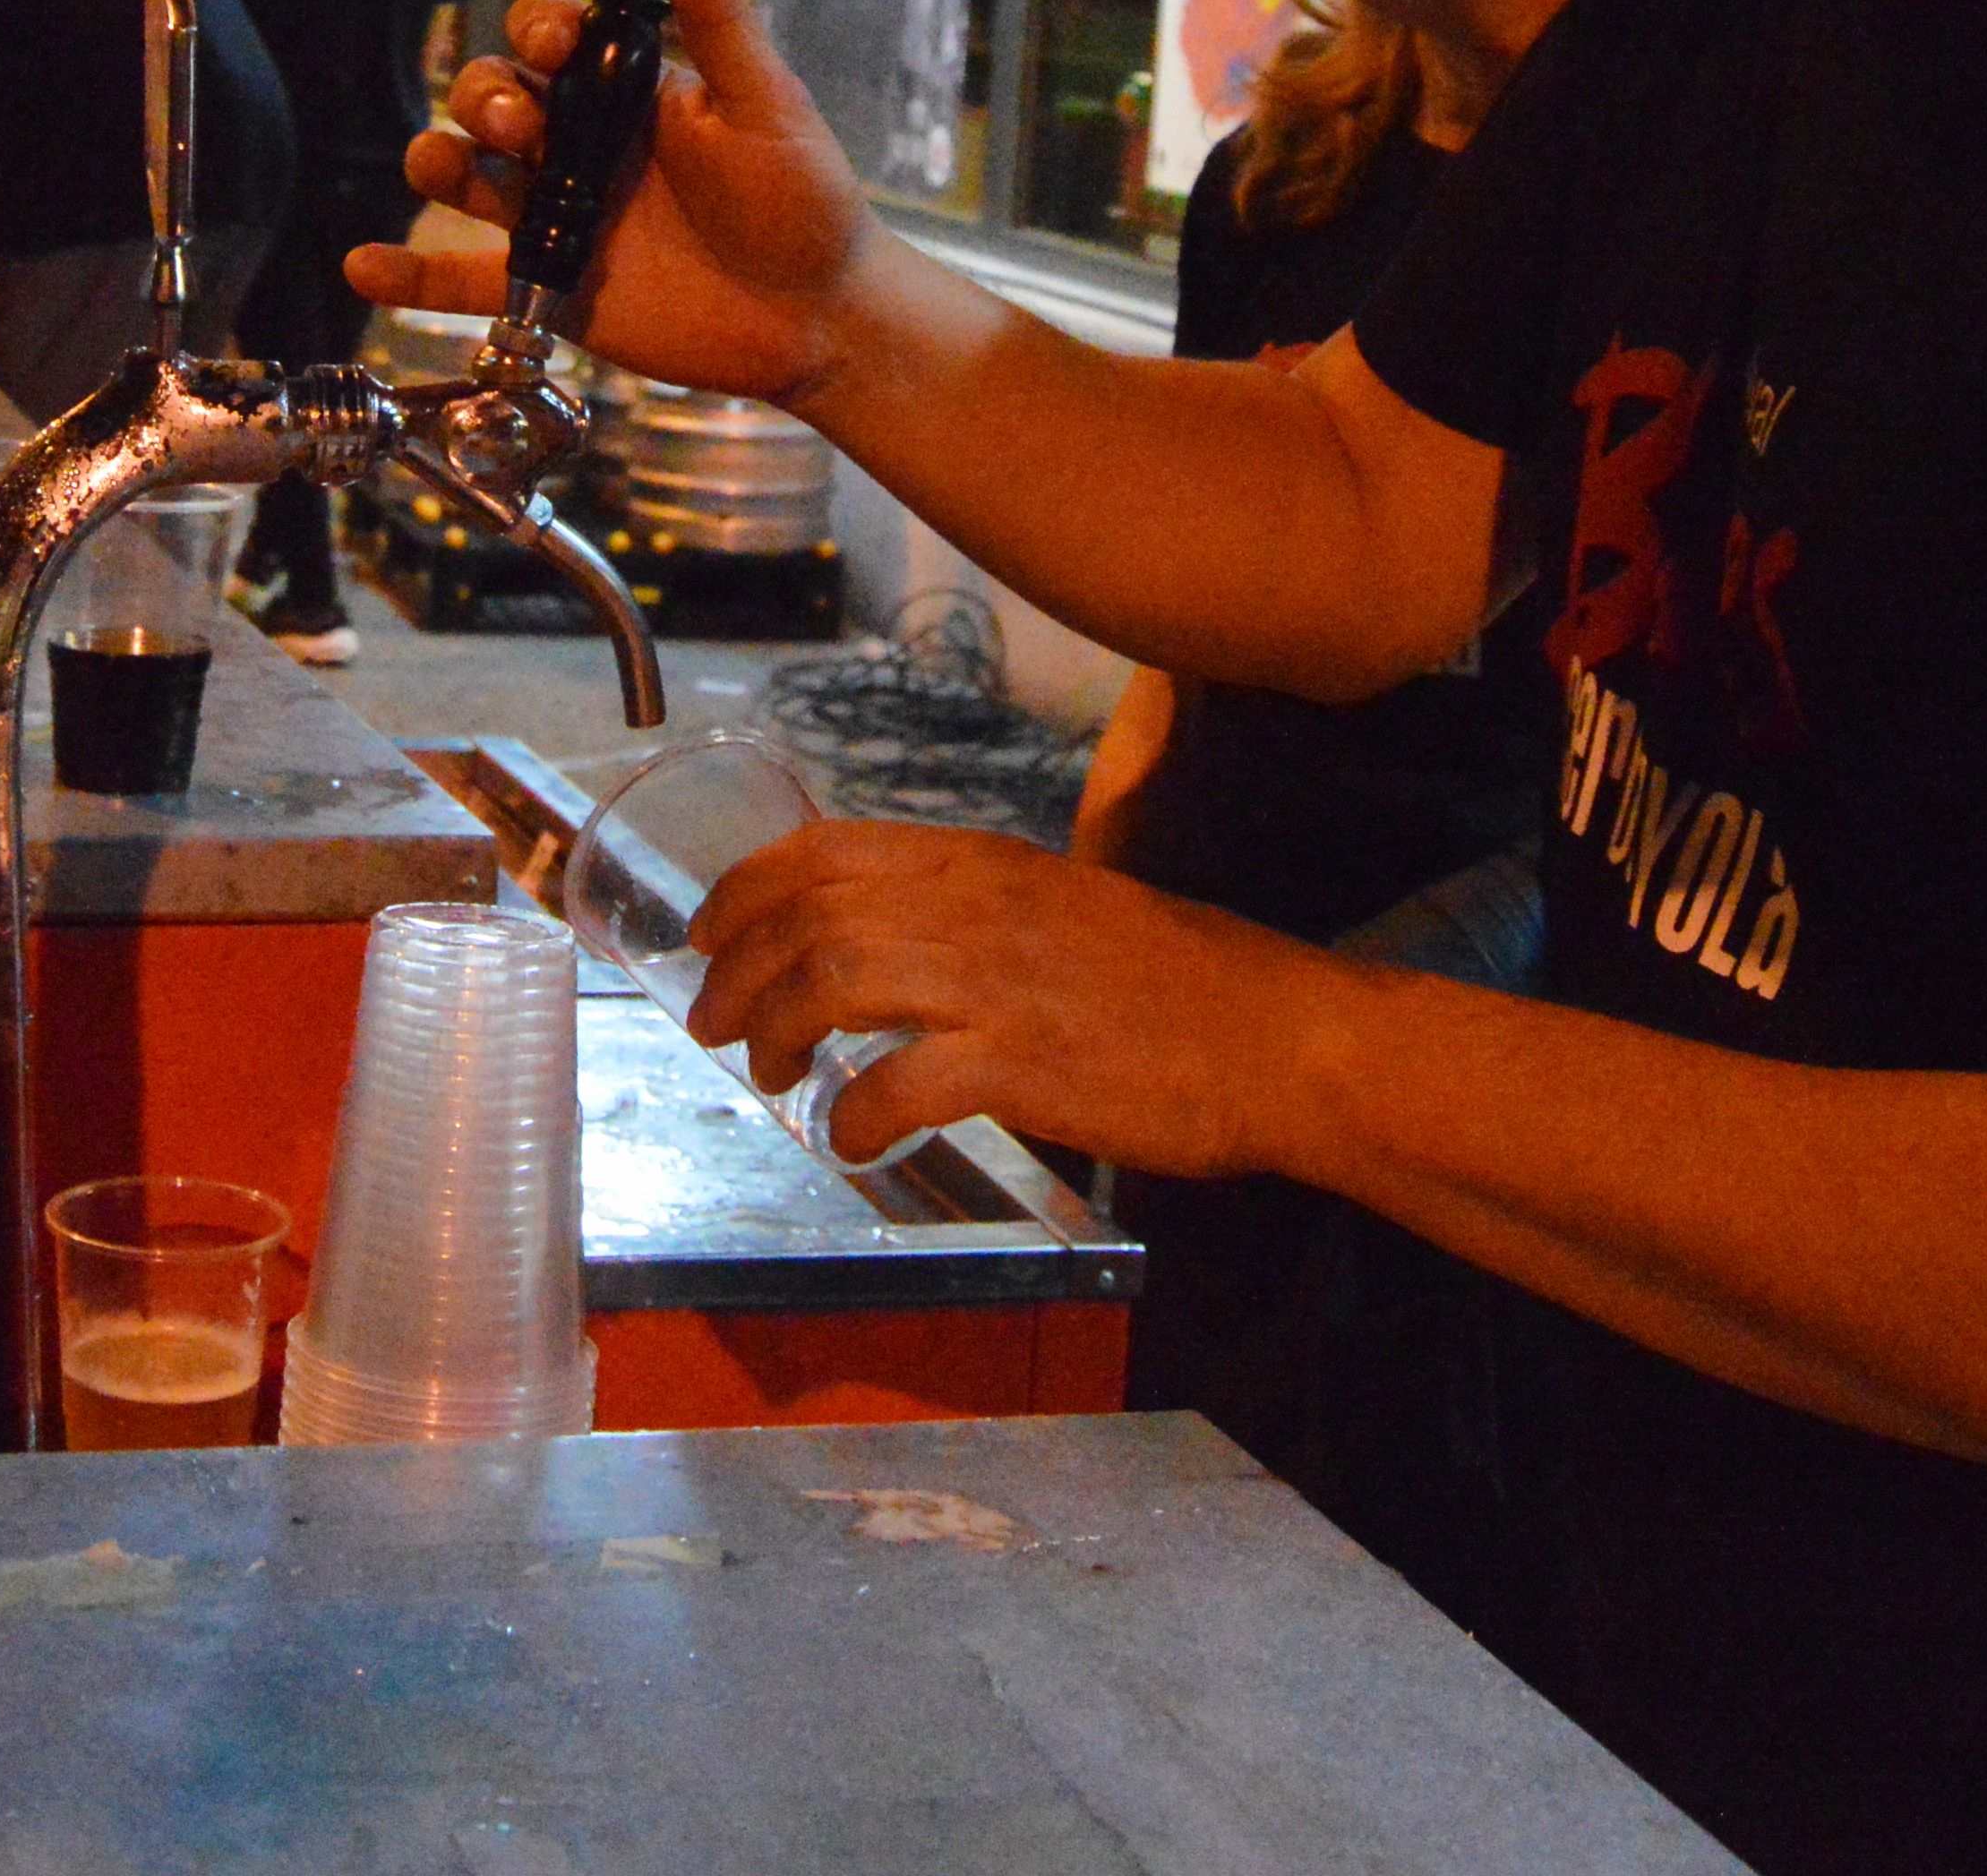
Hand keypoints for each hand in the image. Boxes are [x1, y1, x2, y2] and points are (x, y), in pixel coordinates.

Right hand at [350, 0, 875, 404]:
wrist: (815, 318)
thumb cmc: (802, 203)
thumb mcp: (764, 106)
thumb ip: (723, 20)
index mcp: (624, 94)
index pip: (552, 37)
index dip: (539, 31)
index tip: (558, 49)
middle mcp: (578, 147)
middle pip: (492, 97)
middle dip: (486, 97)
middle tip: (523, 127)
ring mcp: (554, 218)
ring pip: (466, 175)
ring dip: (438, 161)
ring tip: (442, 168)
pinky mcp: (545, 289)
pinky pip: (461, 280)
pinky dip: (407, 275)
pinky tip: (362, 267)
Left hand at [688, 817, 1345, 1180]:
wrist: (1278, 1038)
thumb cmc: (1181, 982)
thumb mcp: (1061, 907)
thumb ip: (976, 912)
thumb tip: (893, 941)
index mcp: (982, 862)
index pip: (825, 849)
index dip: (745, 887)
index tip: (709, 929)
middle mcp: (976, 906)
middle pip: (808, 915)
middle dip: (738, 971)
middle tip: (714, 1023)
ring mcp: (998, 982)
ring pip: (835, 979)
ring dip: (777, 1031)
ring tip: (769, 1074)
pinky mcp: (1024, 1064)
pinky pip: (900, 1083)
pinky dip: (855, 1113)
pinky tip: (851, 1138)